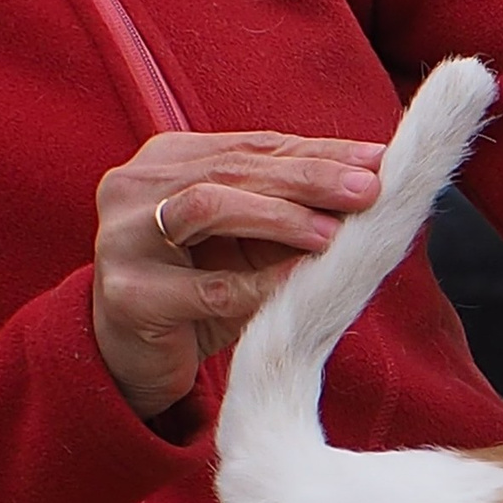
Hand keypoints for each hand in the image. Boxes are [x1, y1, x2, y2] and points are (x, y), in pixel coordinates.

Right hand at [91, 131, 385, 418]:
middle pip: (233, 169)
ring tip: (332, 234)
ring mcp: (124, 237)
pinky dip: (257, 285)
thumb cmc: (200, 288)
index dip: (318, 151)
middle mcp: (137, 185)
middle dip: (307, 179)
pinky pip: (206, 288)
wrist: (136, 356)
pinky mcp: (129, 295)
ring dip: (279, 218)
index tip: (378, 159)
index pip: (254, 146)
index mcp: (169, 159)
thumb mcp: (248, 241)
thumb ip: (291, 209)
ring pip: (208, 208)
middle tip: (366, 190)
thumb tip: (369, 182)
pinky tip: (297, 283)